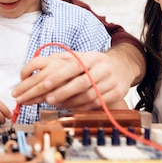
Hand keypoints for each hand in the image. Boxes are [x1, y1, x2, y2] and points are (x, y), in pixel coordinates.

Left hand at [12, 48, 134, 110]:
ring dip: (70, 102)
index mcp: (92, 57)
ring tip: (56, 104)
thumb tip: (39, 62)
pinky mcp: (116, 94)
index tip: (44, 84)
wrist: (122, 66)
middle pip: (81, 83)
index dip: (59, 76)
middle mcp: (102, 69)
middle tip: (47, 99)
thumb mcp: (82, 56)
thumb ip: (63, 59)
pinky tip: (70, 107)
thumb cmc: (95, 63)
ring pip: (89, 96)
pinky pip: (96, 104)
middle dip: (63, 92)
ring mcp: (111, 82)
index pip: (73, 66)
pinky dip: (81, 107)